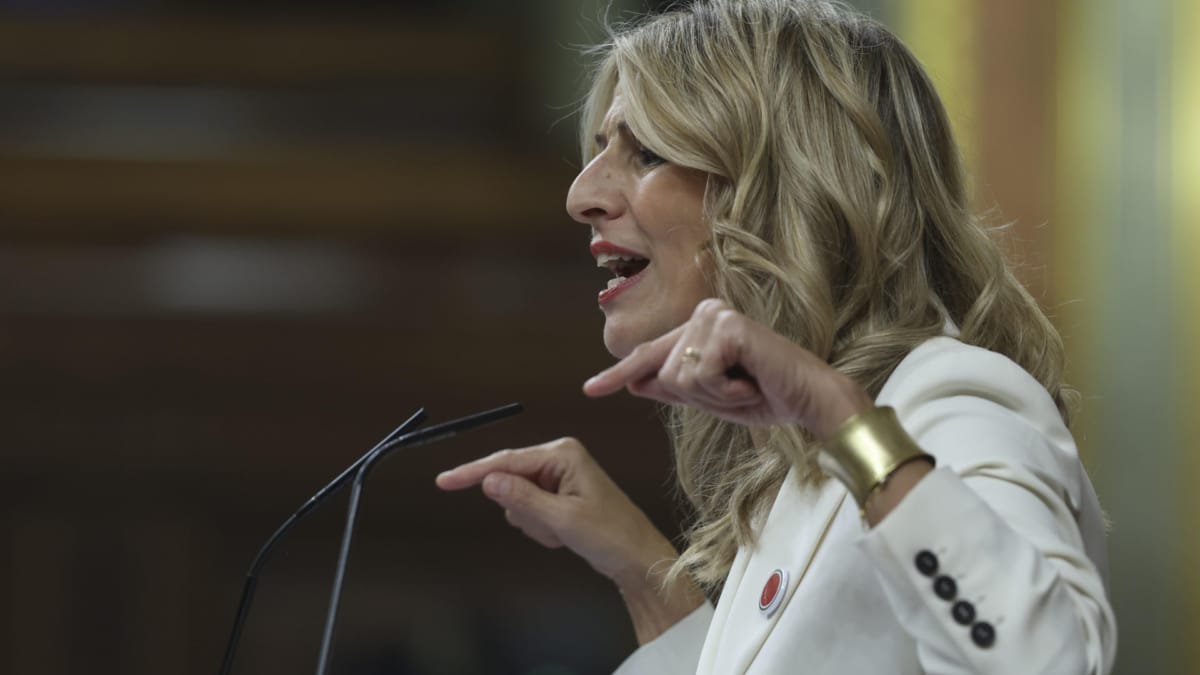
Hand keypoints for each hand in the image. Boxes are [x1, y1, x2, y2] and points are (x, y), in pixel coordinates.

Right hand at [437, 438, 705, 643]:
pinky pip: (529, 512)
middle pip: (511, 482)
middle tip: (552, 528)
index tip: (444, 481)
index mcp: (562, 453)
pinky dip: (541, 529)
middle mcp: (558, 458)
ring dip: (534, 524)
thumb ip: (522, 498)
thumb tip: (488, 480)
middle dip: (525, 512)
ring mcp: (558, 477)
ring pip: (517, 502)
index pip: (506, 461)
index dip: (473, 473)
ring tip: (563, 533)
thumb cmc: (609, 534)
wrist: (636, 558)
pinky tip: (564, 535)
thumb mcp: (562, 519)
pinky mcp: (558, 496)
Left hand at [583, 298, 871, 438]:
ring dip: (715, 394)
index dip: (619, 374)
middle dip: (701, 396)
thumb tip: (633, 382)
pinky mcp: (728, 326)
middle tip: (741, 390)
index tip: (590, 390)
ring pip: (680, 376)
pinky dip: (726, 390)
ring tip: (747, 384)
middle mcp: (704, 312)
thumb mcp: (712, 396)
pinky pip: (701, 374)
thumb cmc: (767, 395)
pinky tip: (751, 381)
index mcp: (699, 325)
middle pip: (665, 373)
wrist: (810, 400)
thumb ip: (676, 386)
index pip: (652, 355)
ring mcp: (715, 315)